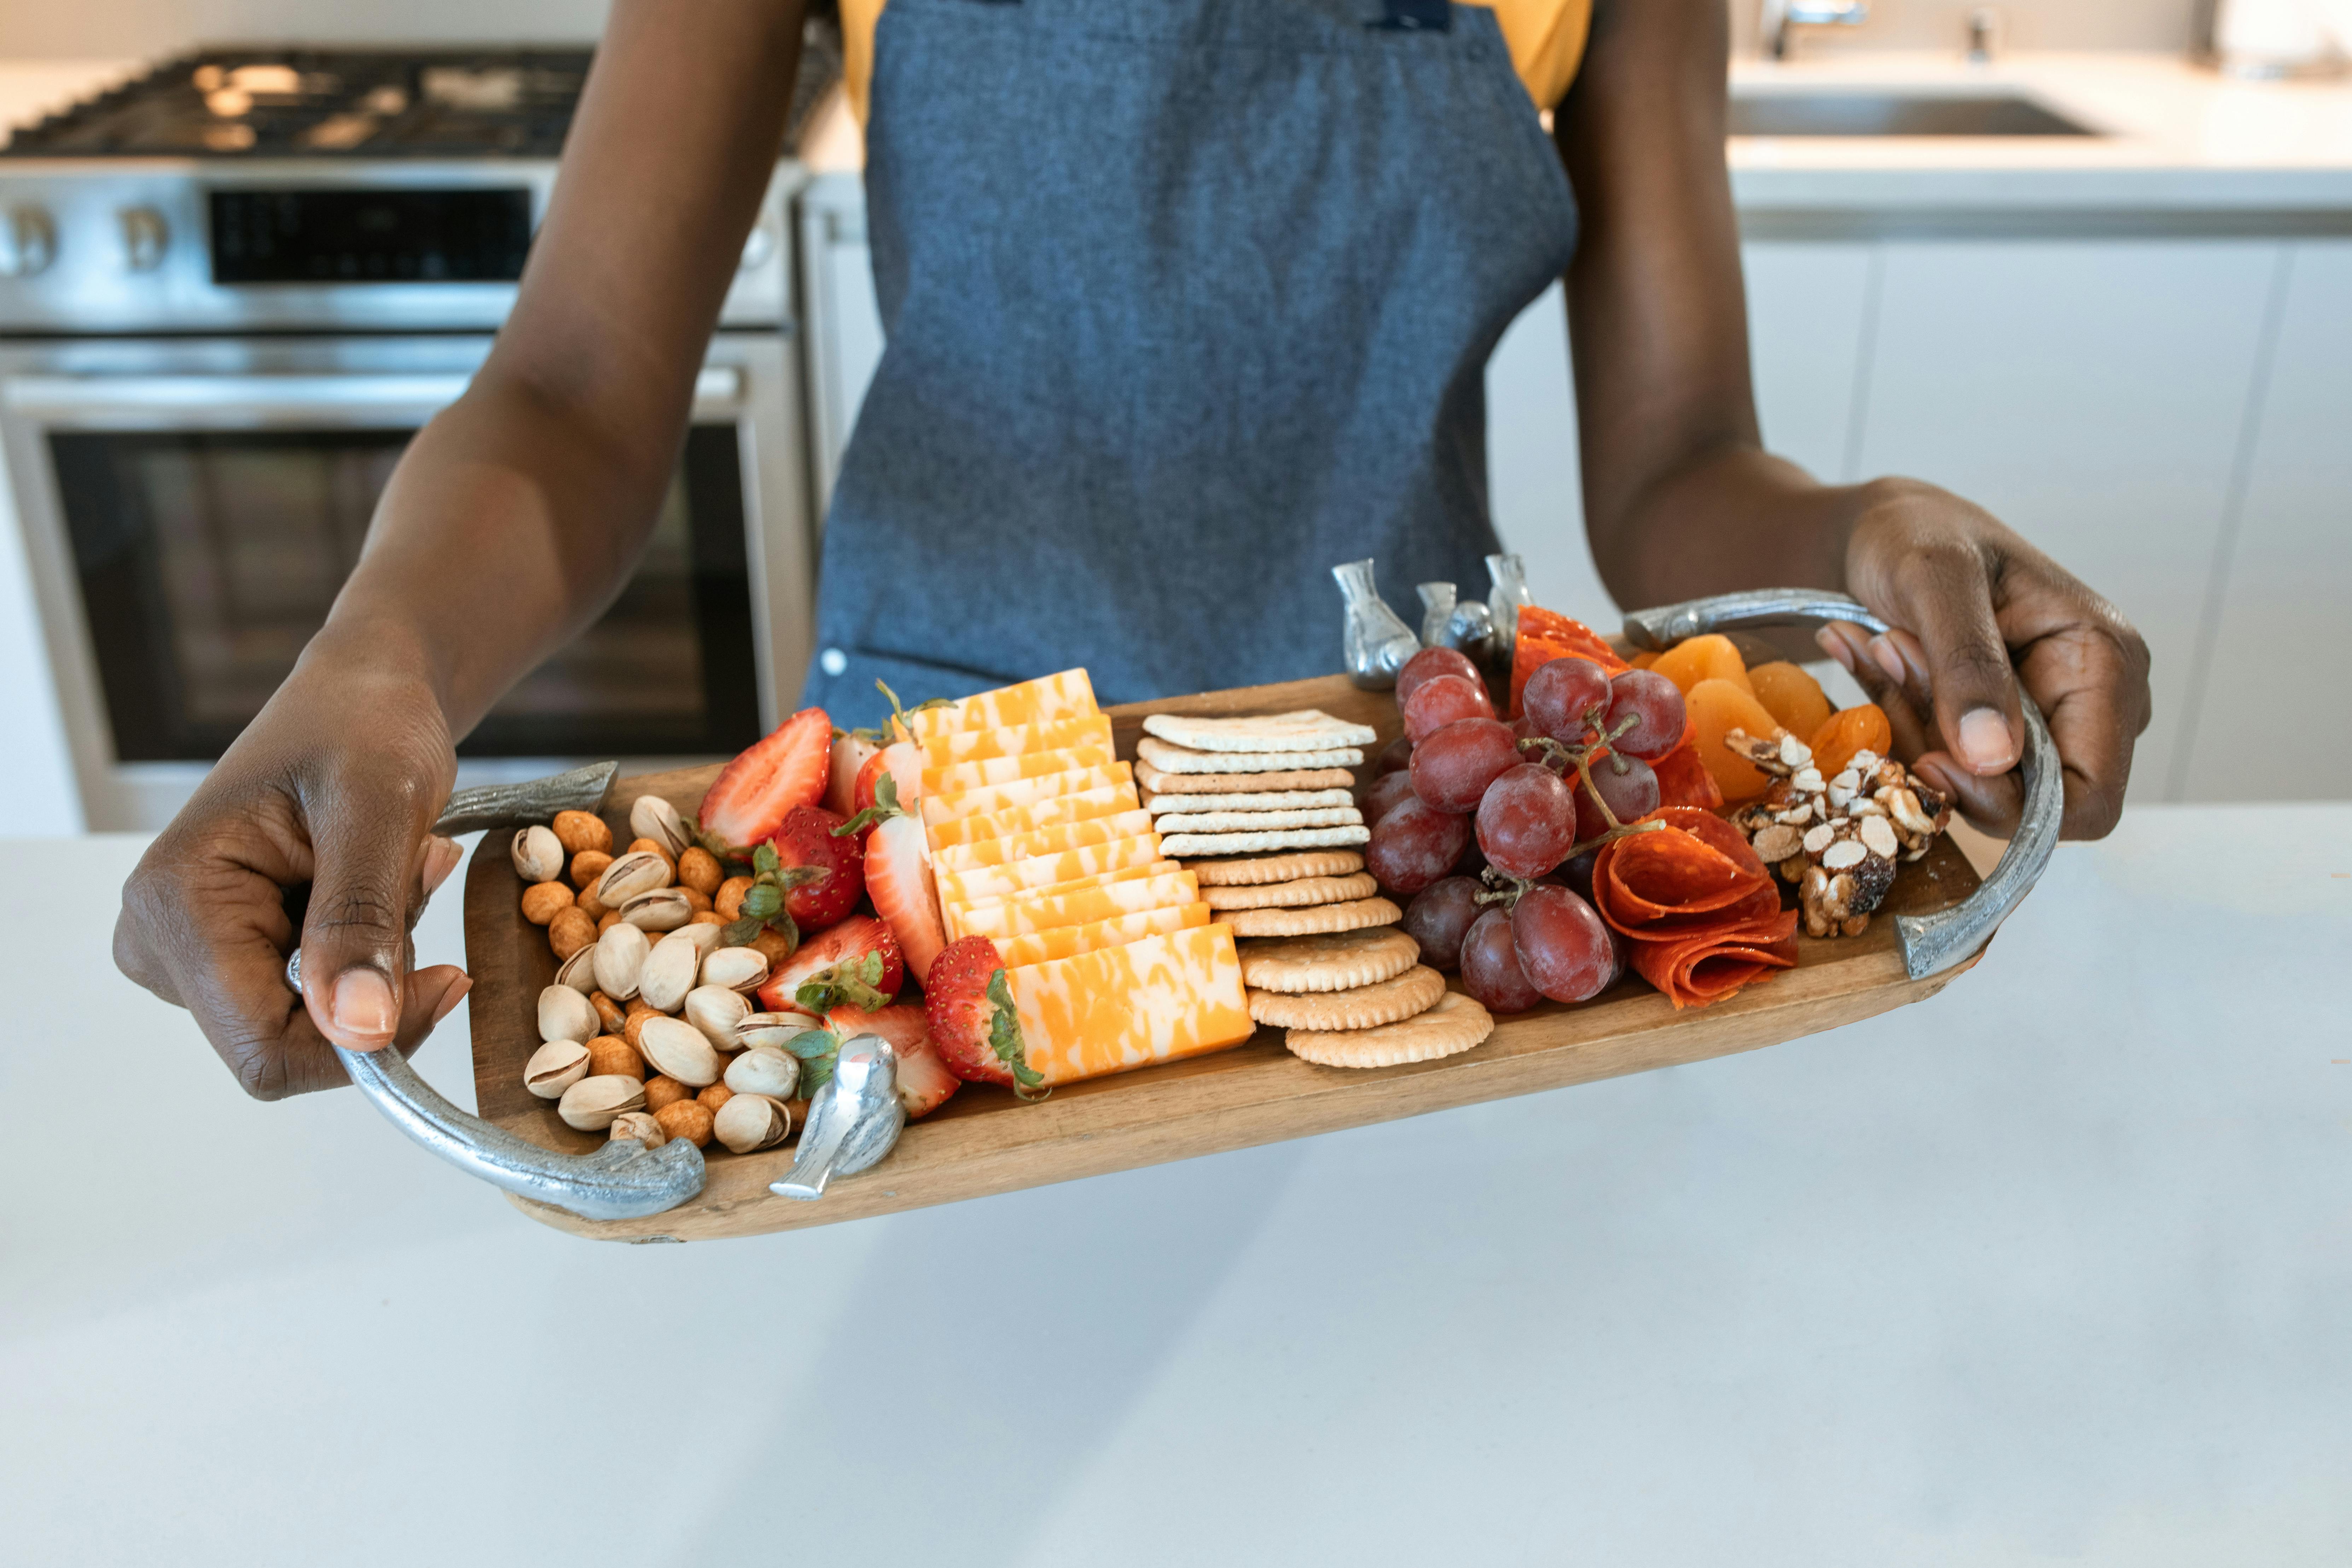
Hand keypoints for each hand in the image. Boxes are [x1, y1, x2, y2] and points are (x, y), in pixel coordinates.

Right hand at [114, 640, 473, 1097]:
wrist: (363, 695)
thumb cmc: (364, 726)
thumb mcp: (378, 809)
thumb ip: (361, 920)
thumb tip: (360, 1030)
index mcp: (176, 902)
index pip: (261, 1047)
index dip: (357, 1045)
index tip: (446, 982)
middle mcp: (162, 938)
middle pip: (286, 1039)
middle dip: (373, 978)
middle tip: (412, 877)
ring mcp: (192, 951)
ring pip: (314, 1017)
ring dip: (379, 954)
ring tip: (394, 862)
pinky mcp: (232, 951)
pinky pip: (320, 992)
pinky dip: (370, 946)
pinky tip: (378, 878)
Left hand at [1827, 479, 2150, 839]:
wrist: (1883, 532)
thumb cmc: (1919, 534)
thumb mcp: (1936, 577)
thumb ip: (1968, 663)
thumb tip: (1993, 759)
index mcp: (2106, 662)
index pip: (2090, 797)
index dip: (2011, 801)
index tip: (1932, 759)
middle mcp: (2090, 703)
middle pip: (2024, 800)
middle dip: (1944, 748)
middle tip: (1892, 659)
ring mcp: (2043, 720)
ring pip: (1974, 784)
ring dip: (1911, 727)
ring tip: (1881, 645)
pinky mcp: (1993, 729)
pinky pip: (1943, 765)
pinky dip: (1900, 725)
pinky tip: (1872, 660)